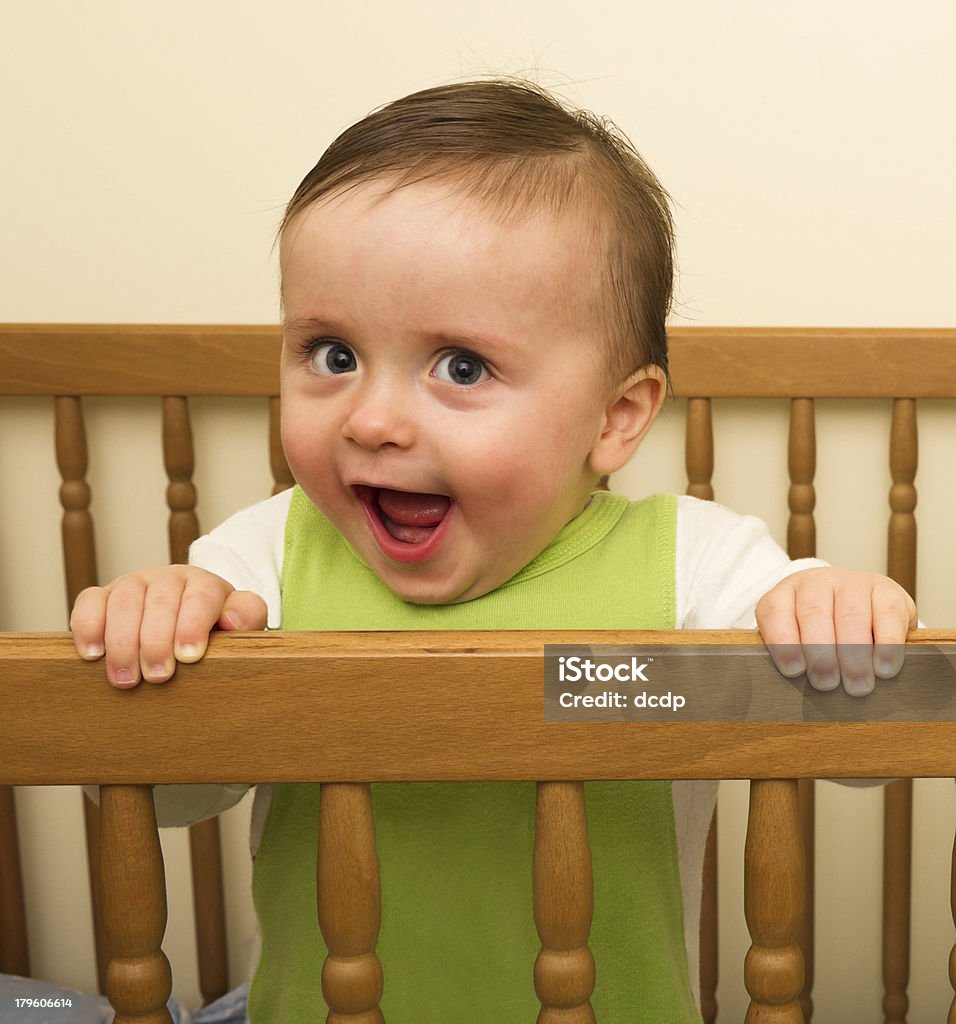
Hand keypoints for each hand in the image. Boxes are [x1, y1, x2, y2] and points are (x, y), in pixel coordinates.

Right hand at [70, 565, 267, 687]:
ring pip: (124, 601)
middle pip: (161, 601)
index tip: (189, 657)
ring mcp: (134, 584)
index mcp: (205, 584)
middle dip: (157, 641)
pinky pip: (90, 601)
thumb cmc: (213, 632)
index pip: (201, 596)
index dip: (193, 625)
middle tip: (158, 677)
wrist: (185, 628)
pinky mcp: (103, 596)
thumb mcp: (238, 626)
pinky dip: (89, 626)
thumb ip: (247, 617)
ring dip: (123, 641)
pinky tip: (93, 654)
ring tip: (127, 678)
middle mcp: (168, 579)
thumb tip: (233, 620)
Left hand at [755, 567, 916, 695]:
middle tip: (826, 683)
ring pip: (851, 614)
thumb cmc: (822, 634)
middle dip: (820, 653)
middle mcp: (817, 582)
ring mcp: (853, 582)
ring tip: (857, 684)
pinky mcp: (887, 589)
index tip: (793, 671)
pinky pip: (888, 614)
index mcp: (786, 593)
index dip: (782, 641)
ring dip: (854, 654)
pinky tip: (884, 668)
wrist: (863, 606)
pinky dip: (887, 644)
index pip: (775, 611)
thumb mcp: (799, 639)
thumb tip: (795, 684)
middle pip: (814, 613)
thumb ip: (792, 655)